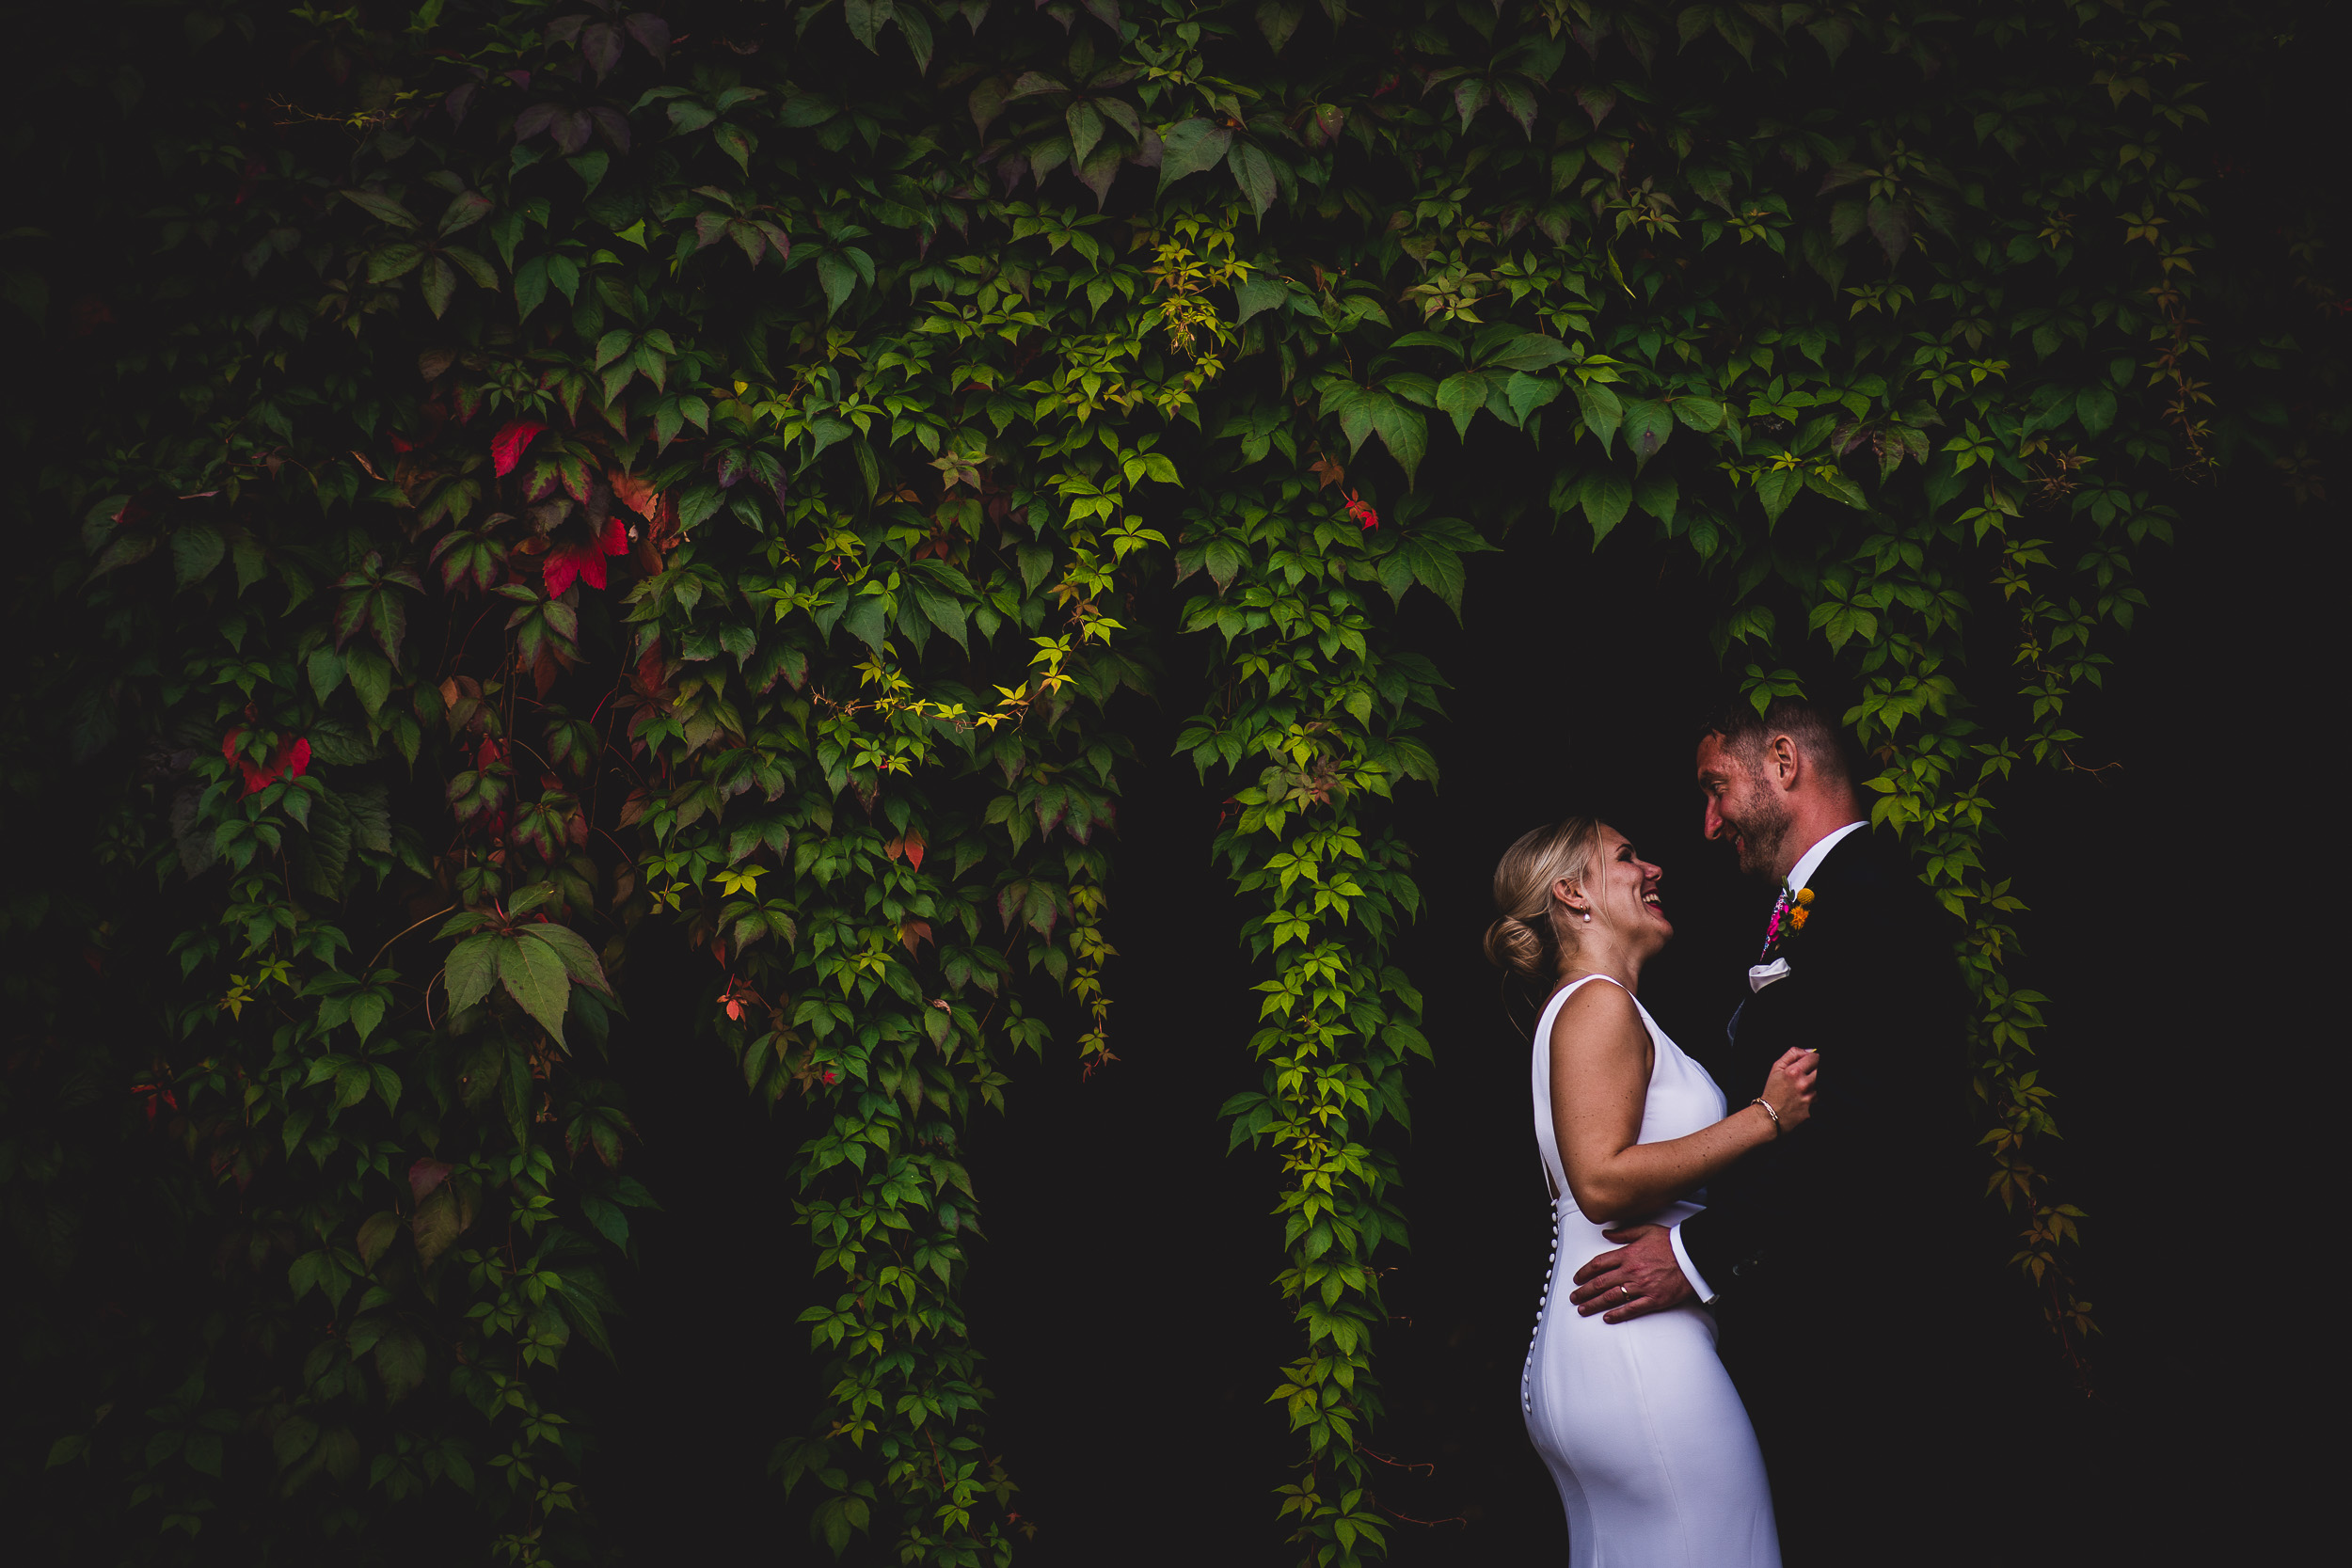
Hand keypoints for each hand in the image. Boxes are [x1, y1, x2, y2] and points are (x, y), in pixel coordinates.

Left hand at [1567, 1224, 1694, 1322]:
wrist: (1693, 1256)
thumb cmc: (1671, 1242)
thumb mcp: (1645, 1230)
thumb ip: (1623, 1233)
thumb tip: (1606, 1233)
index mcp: (1627, 1254)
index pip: (1598, 1264)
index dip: (1584, 1272)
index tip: (1576, 1279)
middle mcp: (1631, 1271)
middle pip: (1600, 1283)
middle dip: (1584, 1292)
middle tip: (1573, 1298)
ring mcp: (1641, 1286)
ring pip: (1611, 1297)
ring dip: (1594, 1305)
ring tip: (1583, 1310)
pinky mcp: (1653, 1299)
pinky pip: (1631, 1309)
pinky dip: (1618, 1315)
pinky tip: (1607, 1318)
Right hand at [1758, 1045, 1818, 1132]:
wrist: (1770, 1116)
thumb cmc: (1772, 1091)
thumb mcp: (1776, 1068)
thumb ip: (1792, 1054)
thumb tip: (1809, 1050)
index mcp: (1794, 1072)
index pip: (1815, 1057)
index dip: (1813, 1058)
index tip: (1810, 1061)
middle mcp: (1804, 1084)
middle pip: (1821, 1070)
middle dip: (1814, 1070)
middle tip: (1806, 1075)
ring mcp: (1810, 1097)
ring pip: (1821, 1084)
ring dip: (1814, 1084)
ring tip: (1801, 1089)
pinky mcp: (1813, 1108)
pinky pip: (1818, 1097)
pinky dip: (1812, 1096)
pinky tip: (1802, 1098)